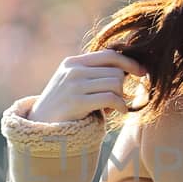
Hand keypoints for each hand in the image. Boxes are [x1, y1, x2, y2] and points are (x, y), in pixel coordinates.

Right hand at [30, 49, 148, 123]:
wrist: (40, 127)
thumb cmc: (63, 107)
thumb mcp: (73, 83)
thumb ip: (93, 74)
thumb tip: (127, 70)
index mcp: (73, 62)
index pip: (109, 55)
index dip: (129, 62)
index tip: (142, 72)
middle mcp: (73, 70)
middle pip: (115, 71)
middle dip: (121, 87)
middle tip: (116, 100)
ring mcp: (74, 85)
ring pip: (116, 84)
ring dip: (121, 97)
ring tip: (113, 107)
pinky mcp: (78, 101)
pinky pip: (111, 98)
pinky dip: (121, 106)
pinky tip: (120, 112)